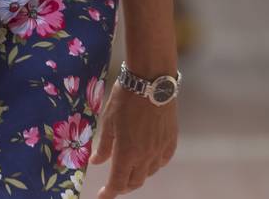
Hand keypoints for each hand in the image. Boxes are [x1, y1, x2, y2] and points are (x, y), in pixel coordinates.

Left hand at [93, 81, 178, 197]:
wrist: (151, 81)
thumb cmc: (125, 98)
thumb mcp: (108, 121)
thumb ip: (104, 145)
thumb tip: (96, 161)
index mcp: (127, 152)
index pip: (117, 182)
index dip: (109, 193)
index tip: (102, 196)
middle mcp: (145, 156)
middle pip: (134, 182)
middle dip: (122, 186)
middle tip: (114, 182)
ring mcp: (160, 149)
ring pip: (149, 173)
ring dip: (137, 175)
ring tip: (129, 167)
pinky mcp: (171, 141)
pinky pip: (162, 161)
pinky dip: (153, 165)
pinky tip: (147, 158)